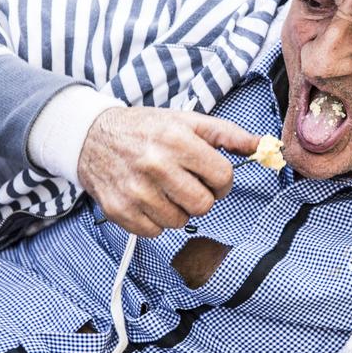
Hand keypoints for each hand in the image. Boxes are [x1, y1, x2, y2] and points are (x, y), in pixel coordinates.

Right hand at [77, 108, 258, 235]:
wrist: (90, 137)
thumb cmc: (145, 129)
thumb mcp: (186, 121)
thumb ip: (226, 134)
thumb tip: (261, 146)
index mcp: (176, 139)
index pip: (222, 177)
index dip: (222, 182)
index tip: (211, 177)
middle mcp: (155, 165)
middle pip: (203, 205)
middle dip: (202, 197)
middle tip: (188, 185)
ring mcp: (135, 191)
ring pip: (180, 222)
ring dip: (179, 210)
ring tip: (165, 190)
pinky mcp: (120, 210)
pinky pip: (156, 231)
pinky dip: (156, 220)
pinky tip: (148, 200)